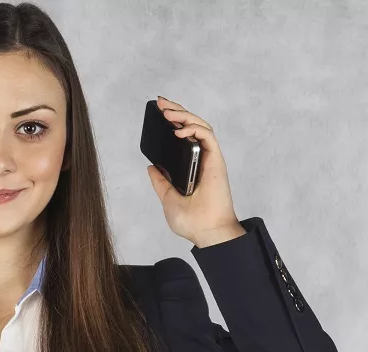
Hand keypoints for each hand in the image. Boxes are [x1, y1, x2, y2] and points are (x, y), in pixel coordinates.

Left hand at [143, 96, 243, 247]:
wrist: (207, 233)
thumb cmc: (193, 222)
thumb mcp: (167, 199)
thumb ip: (161, 182)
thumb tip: (151, 167)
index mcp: (192, 167)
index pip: (184, 136)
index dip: (174, 121)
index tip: (159, 112)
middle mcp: (202, 160)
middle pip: (192, 126)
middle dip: (176, 110)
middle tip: (160, 102)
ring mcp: (209, 159)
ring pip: (200, 126)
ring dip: (183, 115)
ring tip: (166, 111)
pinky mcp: (216, 161)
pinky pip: (207, 136)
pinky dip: (193, 129)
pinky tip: (178, 131)